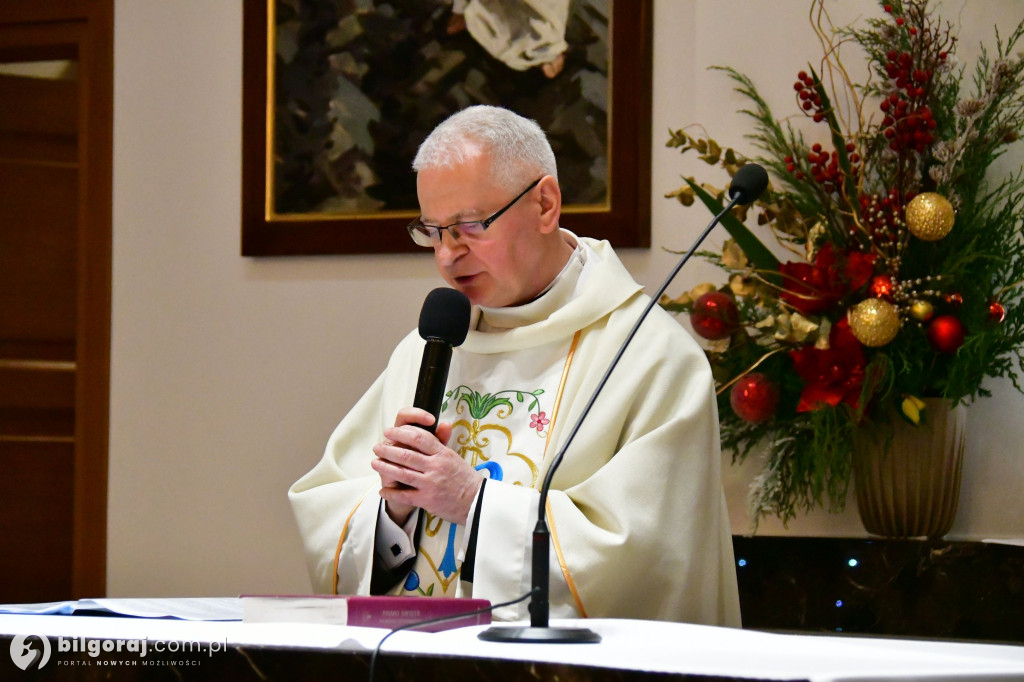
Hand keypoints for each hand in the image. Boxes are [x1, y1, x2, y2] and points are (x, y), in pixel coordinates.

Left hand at [372, 408, 481, 525]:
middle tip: (377, 447)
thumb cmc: (464, 478)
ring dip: (385, 467)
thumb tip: (442, 423)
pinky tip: (382, 490)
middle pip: (406, 454)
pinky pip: (404, 495)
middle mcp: (436, 466)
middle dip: (388, 449)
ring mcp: (430, 483)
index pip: (419, 437)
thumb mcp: (455, 457)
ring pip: (402, 472)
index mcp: (443, 454)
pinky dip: (391, 493)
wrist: (476, 502)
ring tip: (374, 463)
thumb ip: (443, 442)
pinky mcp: (427, 500)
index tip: (390, 432)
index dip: (402, 433)